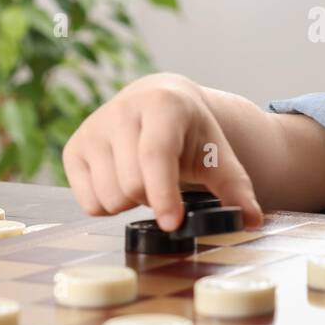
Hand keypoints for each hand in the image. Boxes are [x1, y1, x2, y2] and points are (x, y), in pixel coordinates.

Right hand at [62, 73, 262, 230]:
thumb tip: (252, 220)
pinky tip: (122, 181)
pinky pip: (88, 202)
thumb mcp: (218, 154)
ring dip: (132, 203)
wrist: (158, 101)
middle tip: (167, 183)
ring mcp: (92, 128)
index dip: (163, 193)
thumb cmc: (192, 133)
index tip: (172, 222)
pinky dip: (109, 204)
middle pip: (132, 185)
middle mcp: (122, 111)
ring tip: (145, 179)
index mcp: (162, 105)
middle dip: (154, 198)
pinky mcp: (72, 148)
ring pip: (109, 197)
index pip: (156, 155)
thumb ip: (236, 188)